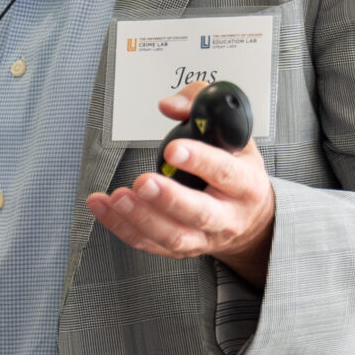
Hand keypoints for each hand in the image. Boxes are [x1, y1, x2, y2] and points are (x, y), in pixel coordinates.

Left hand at [86, 82, 276, 286]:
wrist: (250, 220)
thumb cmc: (239, 172)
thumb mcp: (233, 134)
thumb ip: (202, 106)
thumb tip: (170, 105)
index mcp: (246, 184)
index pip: (225, 173)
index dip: (199, 161)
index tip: (172, 149)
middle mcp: (228, 216)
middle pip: (200, 213)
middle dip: (168, 198)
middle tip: (143, 182)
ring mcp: (204, 237)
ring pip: (174, 235)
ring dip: (141, 217)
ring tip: (118, 197)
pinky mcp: (180, 249)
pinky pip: (149, 243)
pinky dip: (122, 226)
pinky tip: (104, 207)